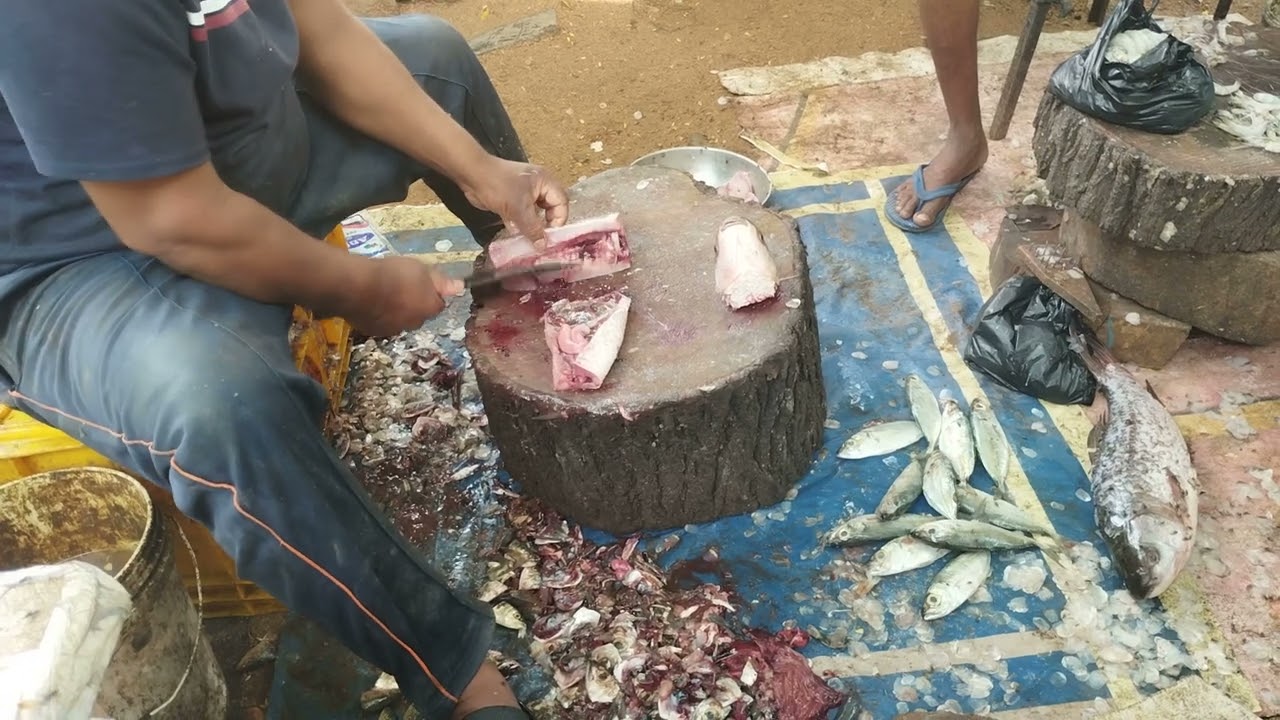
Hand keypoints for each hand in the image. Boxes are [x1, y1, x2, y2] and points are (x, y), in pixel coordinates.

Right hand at [349, 257, 463, 336]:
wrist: (357, 286)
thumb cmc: (392, 273)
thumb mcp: (421, 268)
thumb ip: (441, 280)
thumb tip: (460, 287)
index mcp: (430, 308)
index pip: (438, 303)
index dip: (430, 292)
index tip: (419, 282)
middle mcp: (415, 324)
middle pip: (419, 314)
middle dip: (413, 304)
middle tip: (400, 286)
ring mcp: (394, 330)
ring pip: (400, 320)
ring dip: (396, 310)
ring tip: (383, 292)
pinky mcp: (374, 332)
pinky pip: (380, 323)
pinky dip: (379, 315)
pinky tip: (370, 301)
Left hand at [462, 156, 569, 242]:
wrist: (472, 175)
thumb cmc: (498, 186)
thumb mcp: (518, 208)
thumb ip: (533, 228)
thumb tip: (543, 246)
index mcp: (545, 182)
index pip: (562, 202)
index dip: (559, 220)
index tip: (550, 236)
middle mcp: (538, 186)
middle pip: (551, 208)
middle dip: (547, 224)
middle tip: (542, 240)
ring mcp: (525, 193)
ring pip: (536, 213)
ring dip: (534, 227)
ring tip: (531, 241)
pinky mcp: (513, 200)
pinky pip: (523, 215)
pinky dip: (522, 225)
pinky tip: (517, 236)